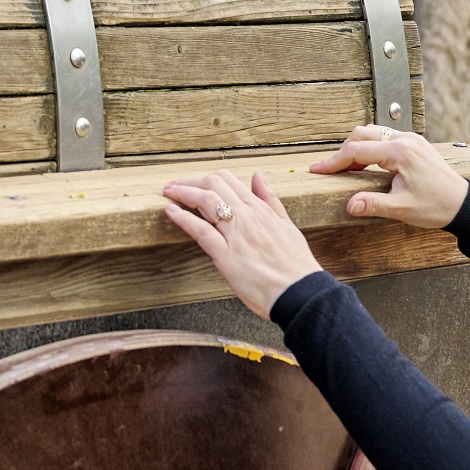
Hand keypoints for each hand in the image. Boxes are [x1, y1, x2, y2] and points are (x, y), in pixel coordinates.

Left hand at [162, 170, 323, 318]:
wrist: (301, 293)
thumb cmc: (296, 266)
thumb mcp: (286, 225)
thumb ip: (270, 200)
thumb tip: (257, 177)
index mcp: (260, 209)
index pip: (229, 180)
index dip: (207, 178)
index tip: (193, 182)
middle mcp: (247, 216)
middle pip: (214, 184)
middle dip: (190, 181)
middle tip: (175, 186)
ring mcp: (236, 235)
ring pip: (206, 201)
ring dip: (183, 192)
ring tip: (169, 192)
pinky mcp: (227, 256)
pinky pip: (201, 231)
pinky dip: (183, 218)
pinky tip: (171, 211)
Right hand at [310, 126, 469, 228]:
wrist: (464, 204)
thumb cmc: (437, 206)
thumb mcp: (403, 209)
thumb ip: (374, 205)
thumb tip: (350, 204)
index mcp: (400, 152)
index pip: (357, 150)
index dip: (334, 162)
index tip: (317, 170)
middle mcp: (405, 139)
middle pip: (362, 134)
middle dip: (343, 151)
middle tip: (332, 171)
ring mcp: (411, 138)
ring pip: (373, 132)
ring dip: (357, 147)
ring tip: (348, 169)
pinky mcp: (415, 143)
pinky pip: (385, 137)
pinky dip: (371, 147)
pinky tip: (368, 164)